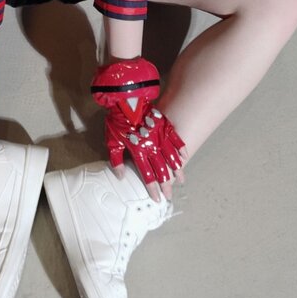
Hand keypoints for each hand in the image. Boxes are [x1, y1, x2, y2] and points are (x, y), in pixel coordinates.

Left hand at [91, 58, 186, 200]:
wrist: (126, 99)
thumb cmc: (116, 121)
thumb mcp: (111, 142)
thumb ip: (116, 161)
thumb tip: (121, 177)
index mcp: (138, 152)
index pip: (147, 174)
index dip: (153, 188)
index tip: (157, 198)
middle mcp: (152, 147)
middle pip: (162, 169)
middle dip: (166, 184)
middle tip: (170, 195)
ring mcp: (160, 137)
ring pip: (172, 157)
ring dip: (177, 170)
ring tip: (181, 180)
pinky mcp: (165, 126)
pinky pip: (176, 140)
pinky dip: (181, 149)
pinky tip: (185, 157)